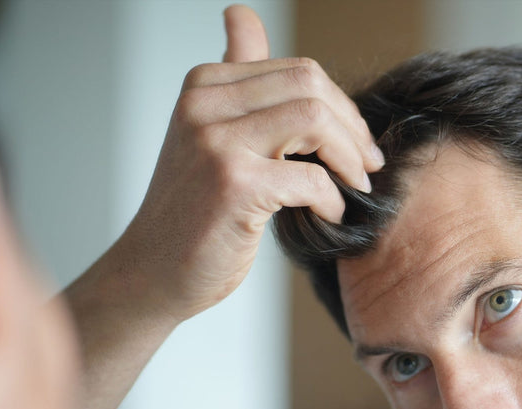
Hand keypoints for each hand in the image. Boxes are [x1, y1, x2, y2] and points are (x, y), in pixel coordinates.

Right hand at [107, 4, 383, 323]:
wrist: (153, 270)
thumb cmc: (192, 210)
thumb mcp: (209, 131)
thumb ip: (235, 76)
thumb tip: (241, 16)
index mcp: (203, 84)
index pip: (297, 71)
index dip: (340, 107)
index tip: (356, 142)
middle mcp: (204, 104)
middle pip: (311, 86)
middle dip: (353, 127)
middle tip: (368, 164)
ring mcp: (216, 141)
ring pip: (316, 119)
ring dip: (350, 158)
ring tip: (356, 185)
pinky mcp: (234, 184)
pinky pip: (311, 179)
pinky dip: (333, 199)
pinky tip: (331, 214)